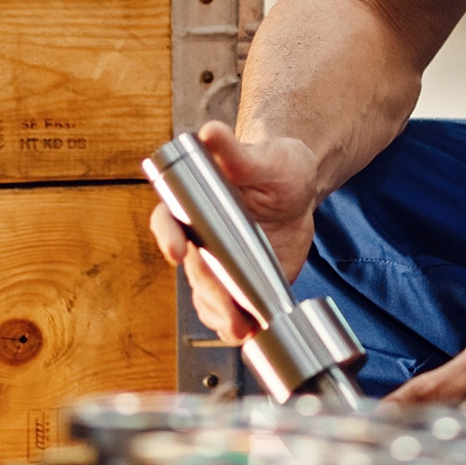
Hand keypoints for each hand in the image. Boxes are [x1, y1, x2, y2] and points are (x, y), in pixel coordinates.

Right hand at [149, 121, 320, 343]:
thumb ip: (234, 151)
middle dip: (206, 292)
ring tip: (239, 329)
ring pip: (207, 297)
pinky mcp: (241, 284)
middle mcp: (199, 240)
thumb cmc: (273, 167)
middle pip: (192, 271)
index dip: (168, 237)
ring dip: (220, 316)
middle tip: (226, 306)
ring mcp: (219, 266)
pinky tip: (249, 333)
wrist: (298, 191)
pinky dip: (236, 325)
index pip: (167, 222)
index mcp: (192, 206)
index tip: (180, 250)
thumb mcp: (261, 157)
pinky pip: (230, 310)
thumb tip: (210, 132)